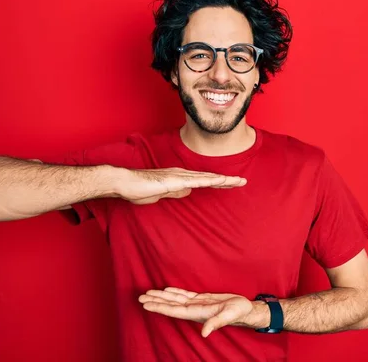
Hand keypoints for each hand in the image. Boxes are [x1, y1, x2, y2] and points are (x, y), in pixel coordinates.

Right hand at [118, 168, 245, 204]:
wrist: (124, 183)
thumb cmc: (139, 189)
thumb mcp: (162, 194)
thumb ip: (175, 192)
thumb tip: (188, 192)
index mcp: (179, 178)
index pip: (203, 181)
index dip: (218, 182)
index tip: (232, 184)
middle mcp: (182, 174)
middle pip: (209, 177)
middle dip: (227, 180)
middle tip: (243, 181)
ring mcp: (179, 176)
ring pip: (206, 178)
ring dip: (223, 180)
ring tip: (238, 181)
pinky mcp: (174, 180)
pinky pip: (196, 181)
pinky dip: (210, 181)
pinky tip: (221, 181)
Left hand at [138, 287, 262, 336]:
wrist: (246, 309)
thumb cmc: (238, 312)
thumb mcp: (229, 316)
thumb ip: (216, 323)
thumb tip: (204, 333)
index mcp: (197, 313)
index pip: (174, 310)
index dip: (159, 307)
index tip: (146, 304)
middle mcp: (194, 309)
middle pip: (170, 305)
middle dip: (155, 301)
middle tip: (140, 297)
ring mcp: (197, 304)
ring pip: (175, 299)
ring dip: (162, 296)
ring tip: (148, 293)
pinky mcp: (202, 299)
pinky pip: (184, 295)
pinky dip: (174, 292)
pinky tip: (167, 289)